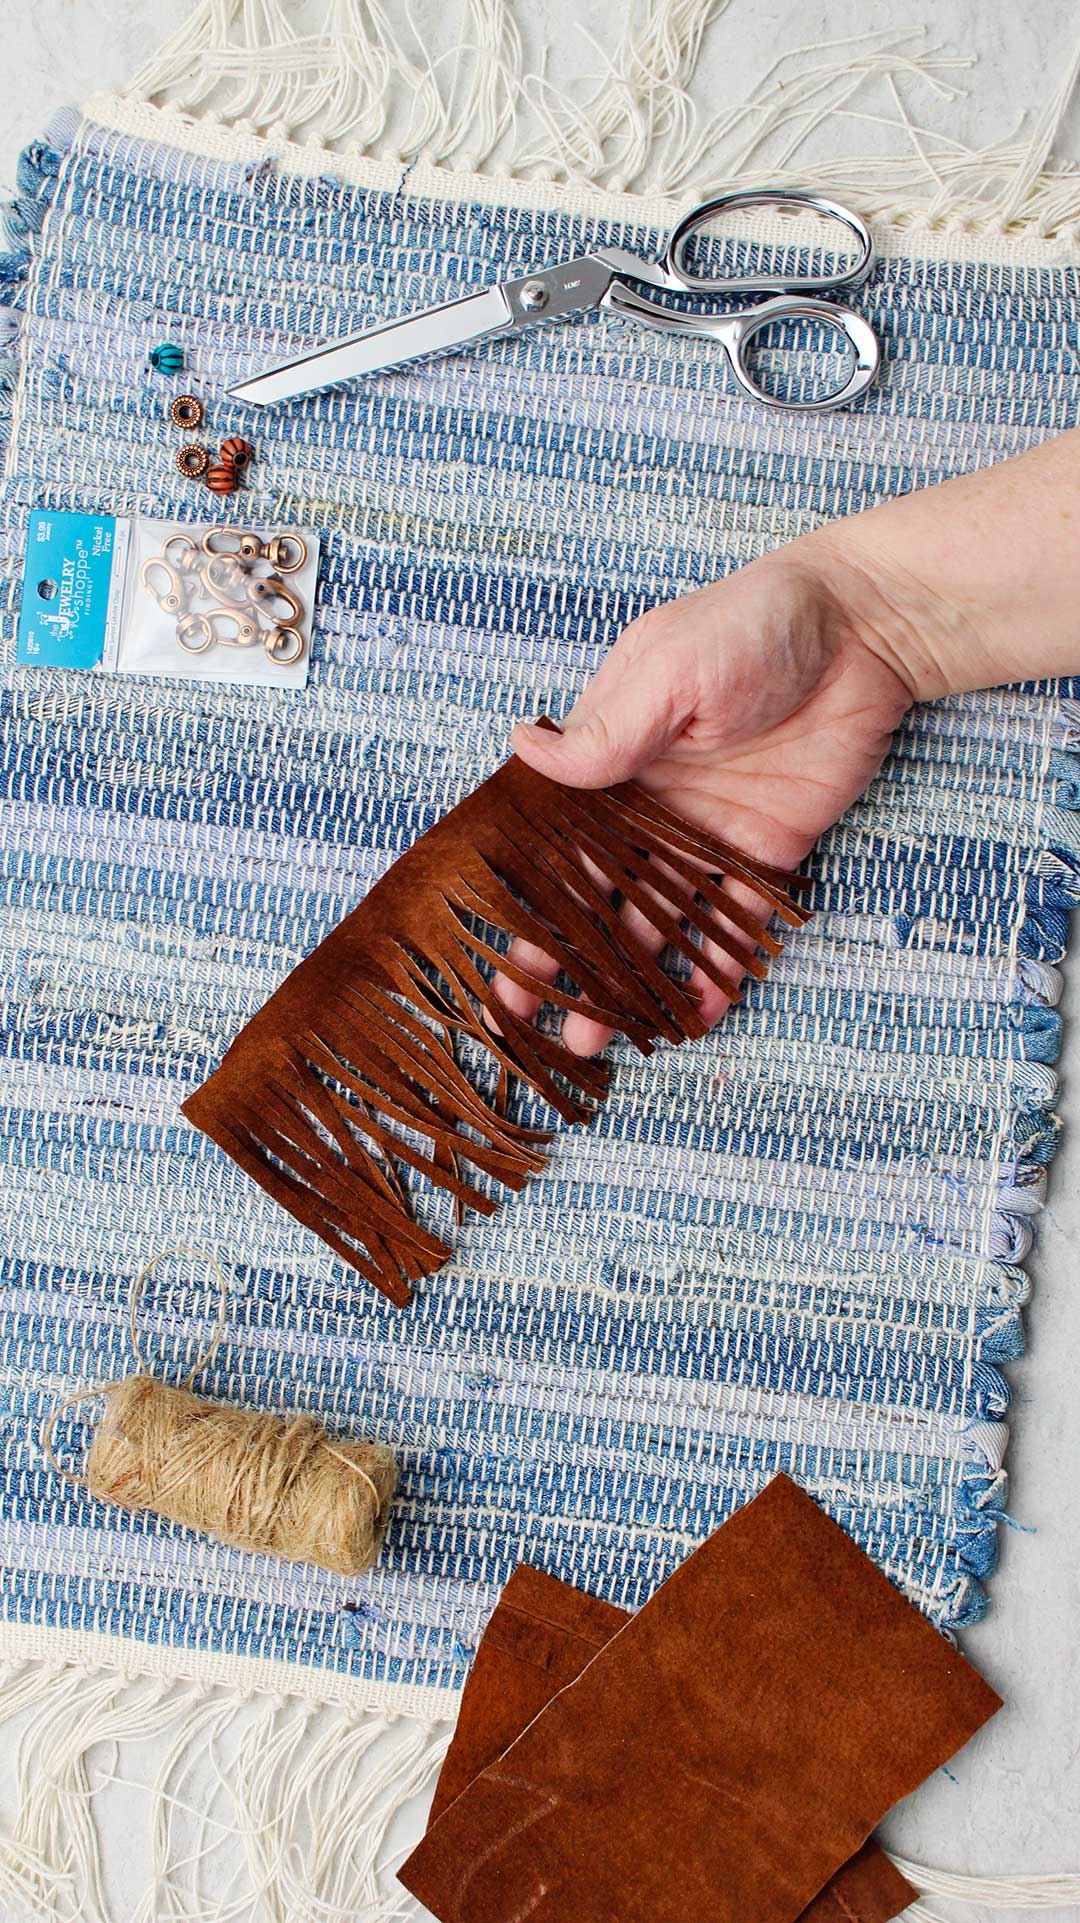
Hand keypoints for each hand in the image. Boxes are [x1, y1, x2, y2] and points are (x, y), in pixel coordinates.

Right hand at [496, 545, 916, 1055]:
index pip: (553, 845)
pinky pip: (737, 922)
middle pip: (597, 899)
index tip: (498, 959)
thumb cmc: (754, 627)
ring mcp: (708, 834)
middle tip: (540, 1024)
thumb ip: (607, 731)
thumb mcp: (670, 672)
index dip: (523, 904)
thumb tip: (522, 747)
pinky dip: (720, 970)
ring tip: (603, 1040)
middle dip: (566, 963)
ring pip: (660, 924)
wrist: (865, 628)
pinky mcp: (768, 850)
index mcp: (611, 760)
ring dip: (632, 981)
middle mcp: (650, 807)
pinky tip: (696, 1015)